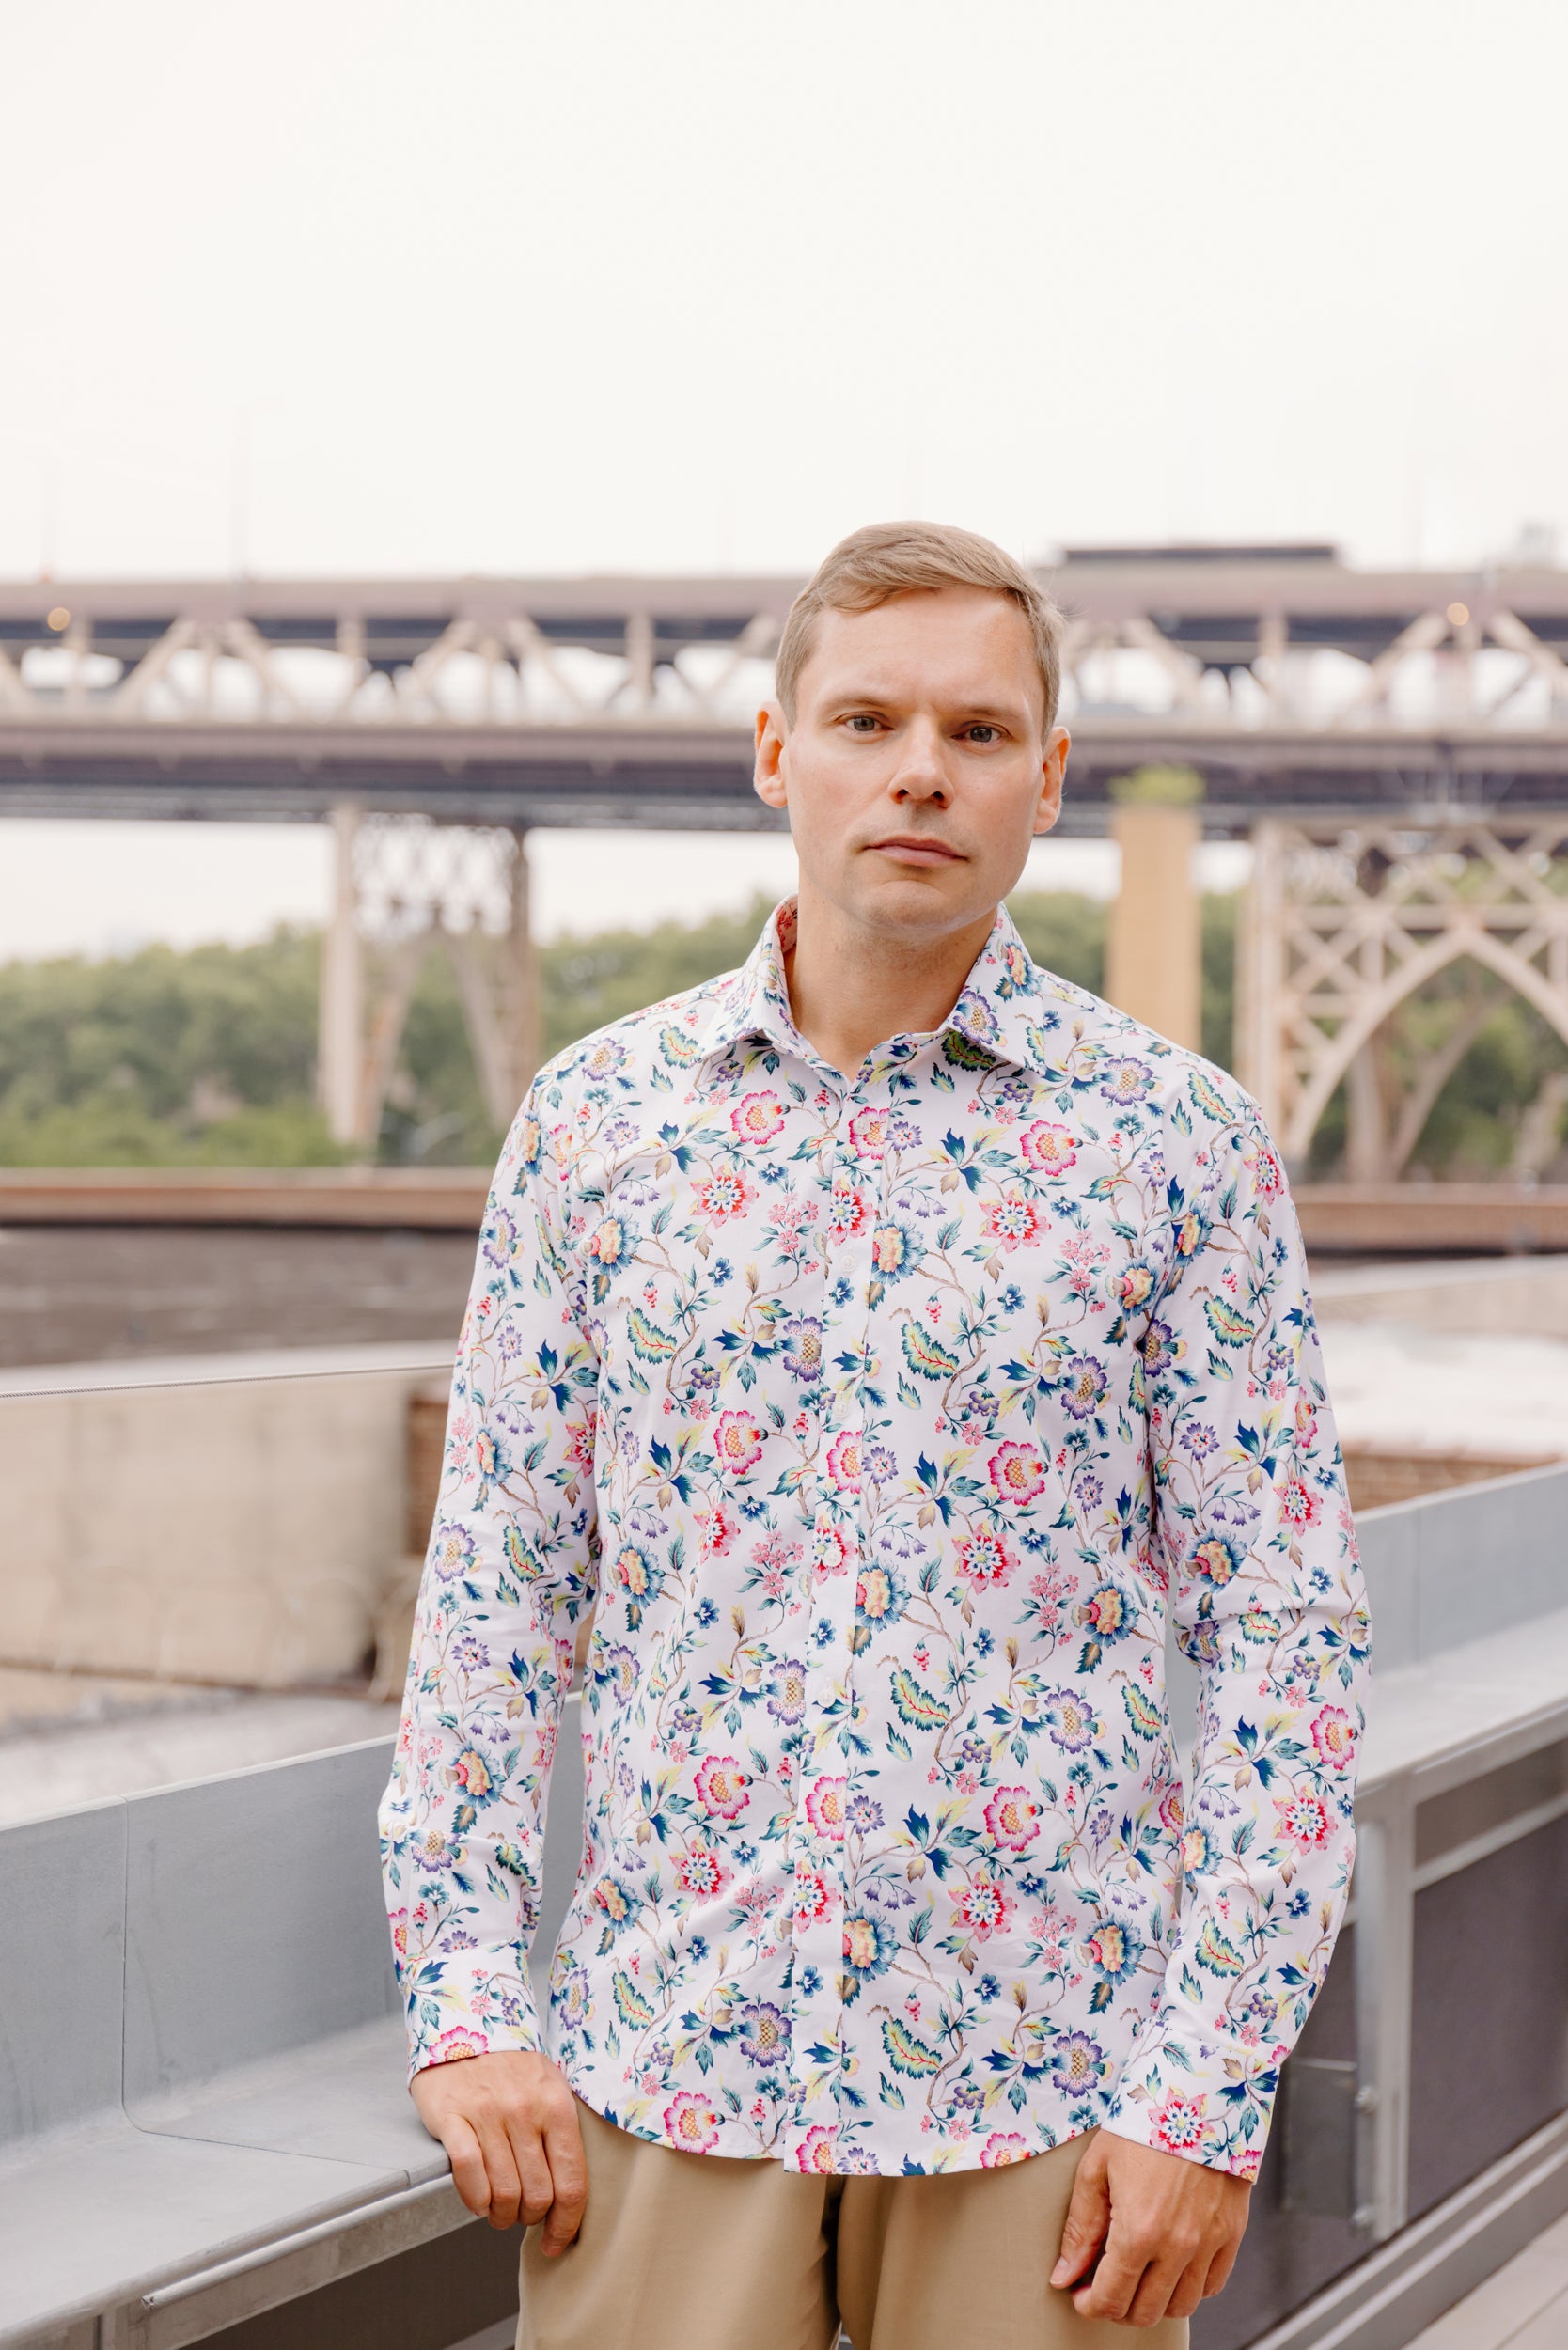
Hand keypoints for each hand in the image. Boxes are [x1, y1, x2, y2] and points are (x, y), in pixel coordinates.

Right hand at [410, 2049, 586, 2252]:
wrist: (466, 2020)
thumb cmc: (511, 2065)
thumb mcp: (550, 2086)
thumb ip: (560, 2133)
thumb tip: (567, 2194)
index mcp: (556, 2105)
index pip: (571, 2183)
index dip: (566, 2225)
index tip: (556, 2243)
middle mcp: (525, 2110)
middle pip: (537, 2195)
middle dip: (529, 2218)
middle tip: (520, 2215)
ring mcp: (488, 2113)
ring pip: (503, 2192)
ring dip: (501, 2215)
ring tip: (498, 2210)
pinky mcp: (453, 2117)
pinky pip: (468, 2175)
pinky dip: (474, 2200)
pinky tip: (478, 2201)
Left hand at [1050, 2131, 1249, 2327]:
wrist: (1197, 2095)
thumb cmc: (1141, 2126)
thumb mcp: (1097, 2169)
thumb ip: (1081, 2229)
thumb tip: (1064, 2277)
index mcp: (1138, 2232)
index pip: (1111, 2299)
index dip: (1089, 2305)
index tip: (1080, 2294)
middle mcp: (1177, 2247)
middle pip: (1146, 2312)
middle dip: (1118, 2306)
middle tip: (1105, 2284)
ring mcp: (1209, 2244)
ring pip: (1181, 2306)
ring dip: (1155, 2301)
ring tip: (1138, 2275)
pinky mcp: (1231, 2234)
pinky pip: (1212, 2285)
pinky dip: (1190, 2286)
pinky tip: (1171, 2264)